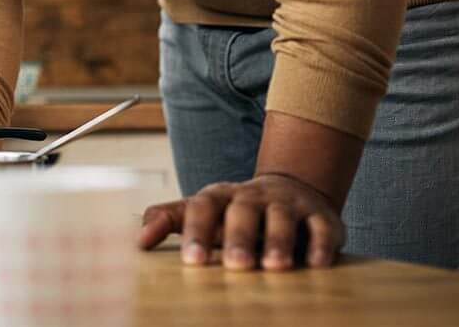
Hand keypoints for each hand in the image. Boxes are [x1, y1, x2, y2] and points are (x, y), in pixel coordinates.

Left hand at [138, 173, 344, 270]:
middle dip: (239, 237)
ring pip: (282, 217)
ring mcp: (287, 203)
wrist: (290, 191)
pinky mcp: (320, 216)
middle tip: (236, 265)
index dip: (196, 231)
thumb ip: (168, 220)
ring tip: (276, 267)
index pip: (202, 207)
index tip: (192, 261)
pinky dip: (321, 245)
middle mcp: (252, 196)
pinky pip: (321, 227)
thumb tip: (137, 241)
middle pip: (243, 210)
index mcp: (219, 196)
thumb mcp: (201, 211)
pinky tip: (318, 265)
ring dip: (279, 241)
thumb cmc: (234, 213)